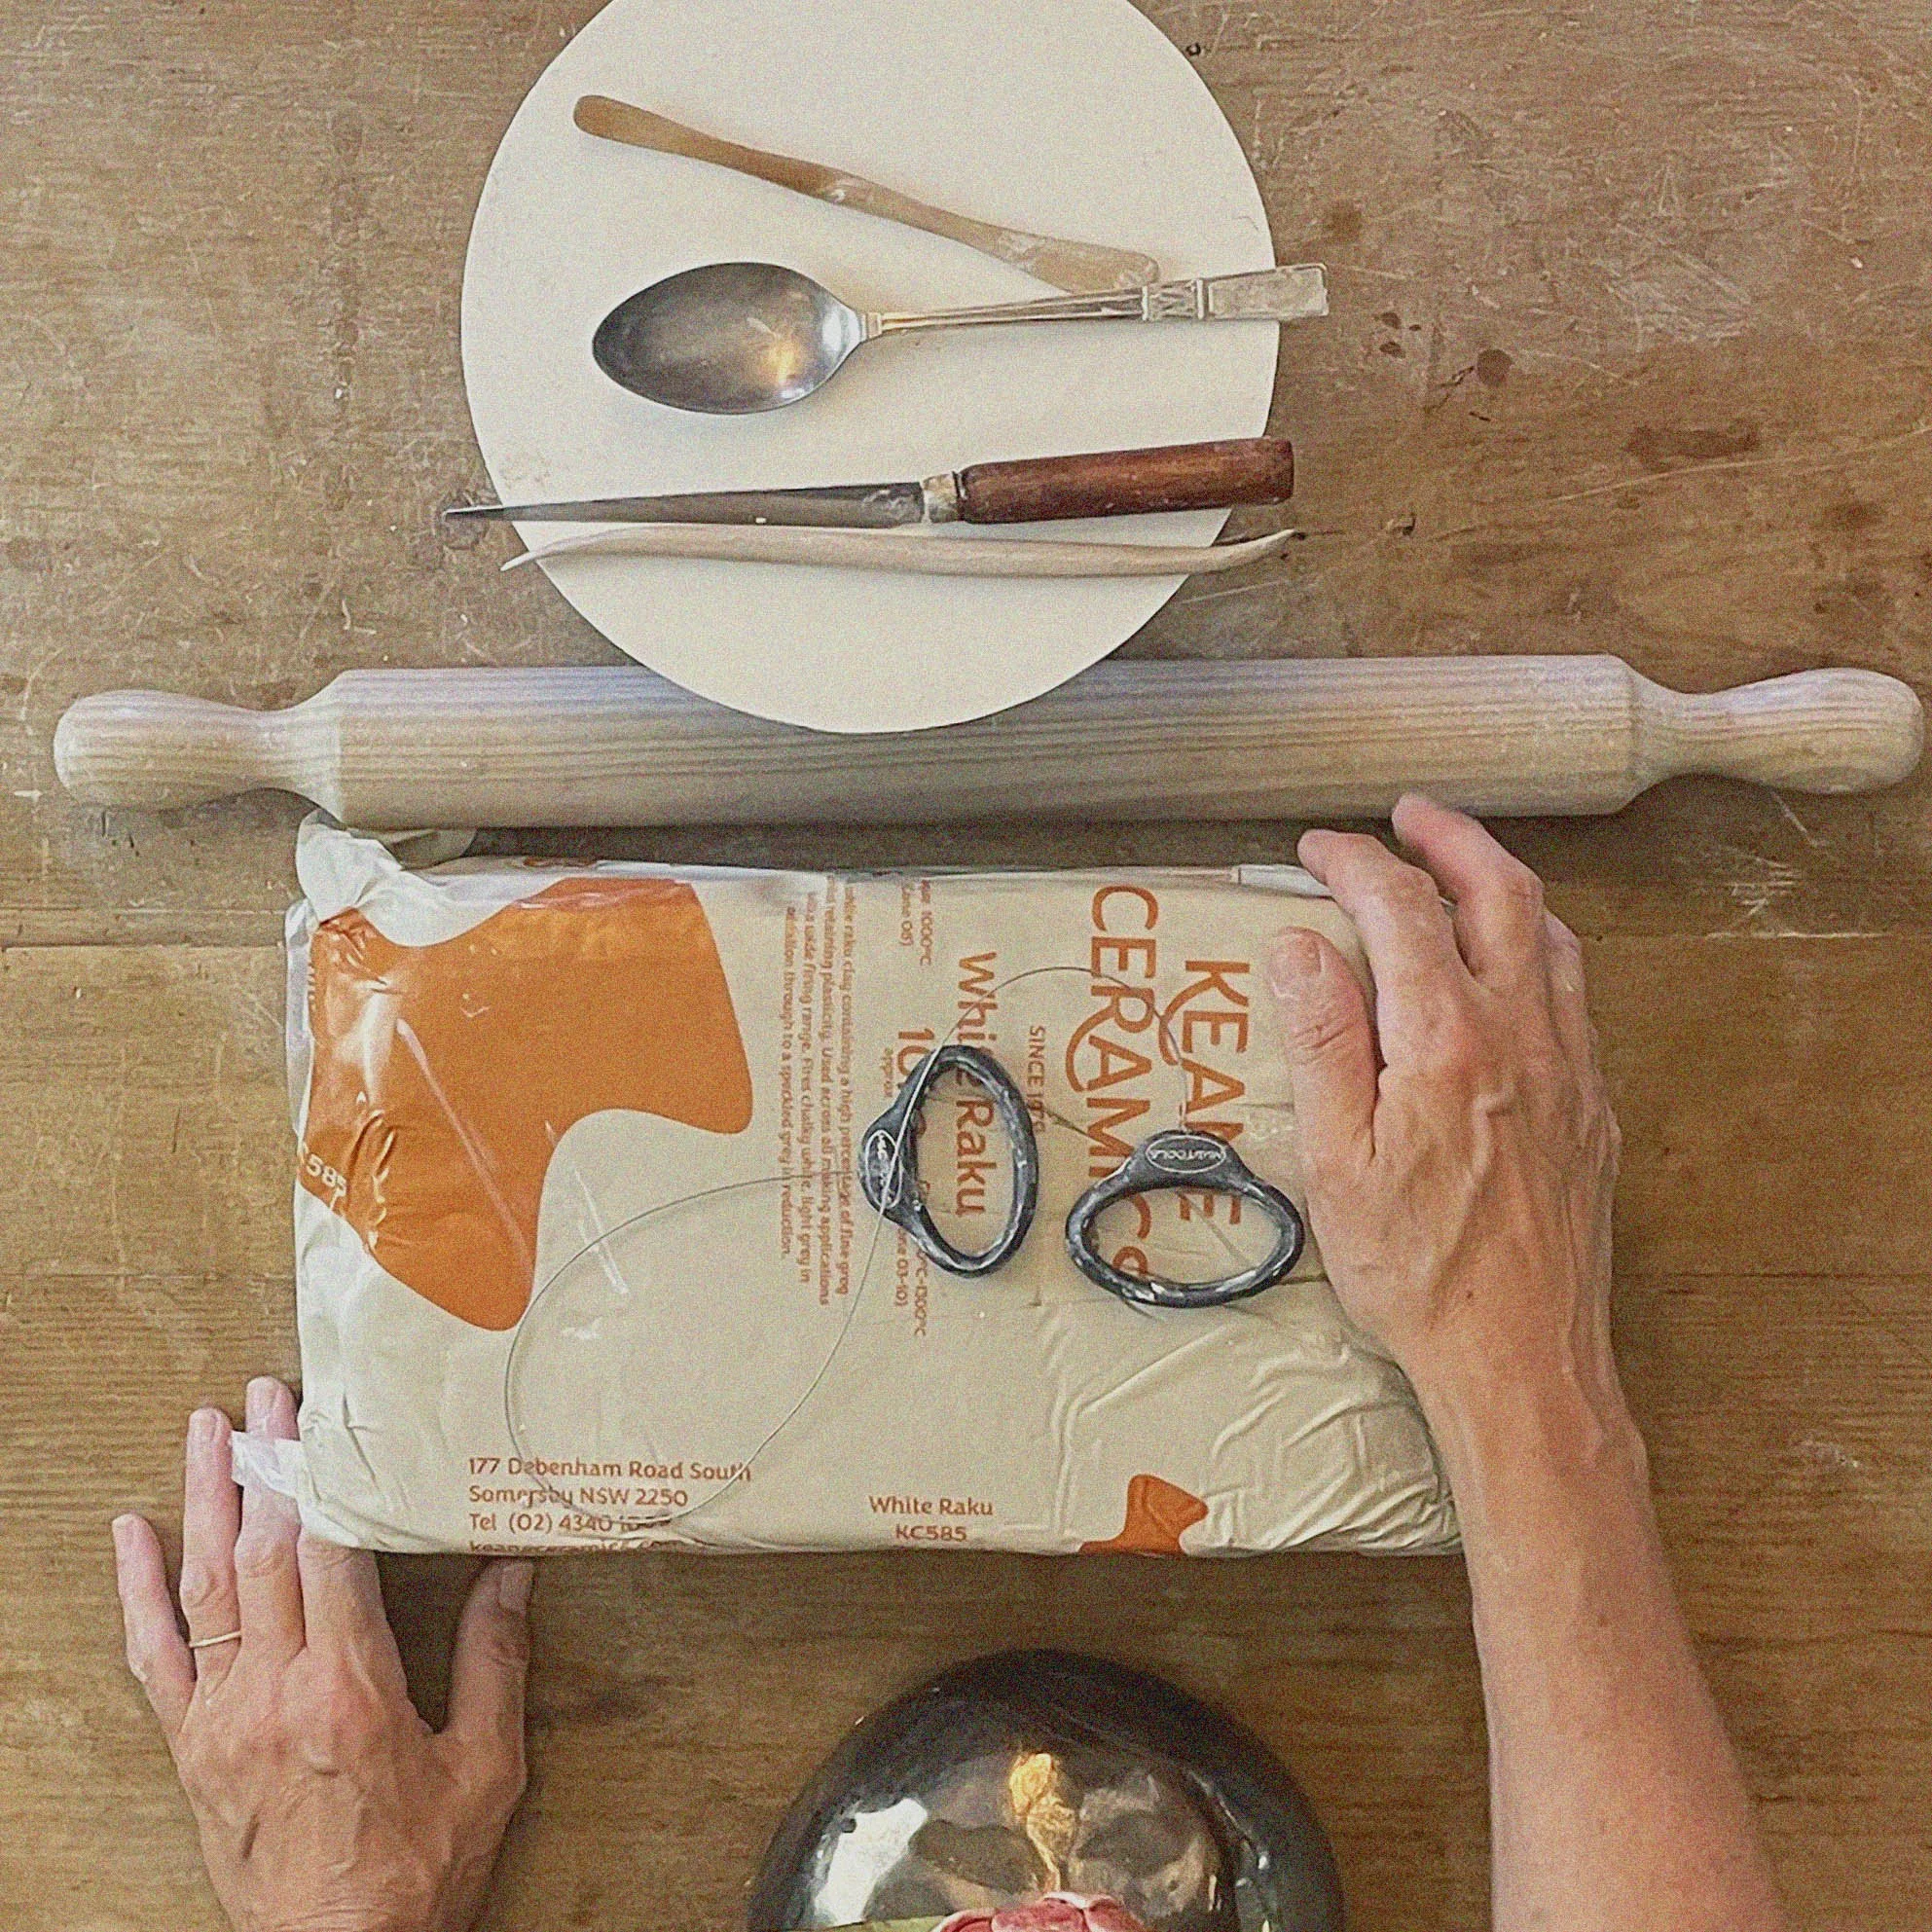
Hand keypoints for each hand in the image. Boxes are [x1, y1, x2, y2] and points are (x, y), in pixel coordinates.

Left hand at [112, 1378, 533, 1931]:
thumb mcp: (485, 1766)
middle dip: (265, 1464)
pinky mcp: (194, 1749)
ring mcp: (224, 1719)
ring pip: (204, 1586)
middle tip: (268, 1397)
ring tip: (206, 1431)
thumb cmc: (417, 1873)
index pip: (330, 1552)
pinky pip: (156, 1657)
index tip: (328, 1417)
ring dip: (203, 1500)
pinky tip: (133, 1537)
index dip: (326, 1477)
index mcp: (350, 1687)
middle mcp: (276, 1691)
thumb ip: (494, 1658)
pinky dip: (139, 1591)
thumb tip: (510, 1569)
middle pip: (263, 1551)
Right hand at [1267, 795, 1621, 1413]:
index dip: (1354, 862)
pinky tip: (1514, 965)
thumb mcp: (1333, 1161)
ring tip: (1462, 870)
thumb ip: (1320, 1040)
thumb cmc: (1418, 1272)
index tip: (1319, 849)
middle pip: (1498, 892)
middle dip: (1450, 837)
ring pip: (1551, 934)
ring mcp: (1568, 1067)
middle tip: (1408, 816)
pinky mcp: (1592, 1106)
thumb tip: (1300, 945)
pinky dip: (1540, 946)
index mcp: (1444, 1041)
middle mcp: (1520, 1035)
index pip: (1399, 908)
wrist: (1521, 1356)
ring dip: (1503, 883)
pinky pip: (1575, 992)